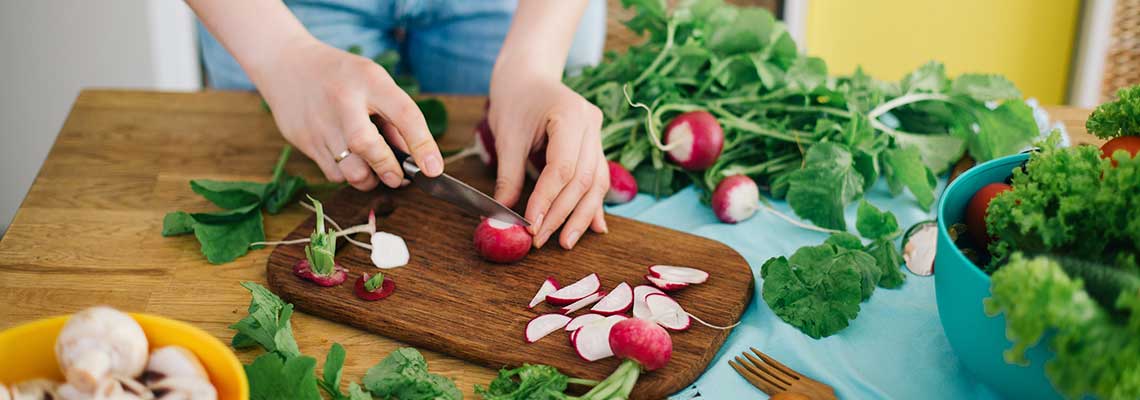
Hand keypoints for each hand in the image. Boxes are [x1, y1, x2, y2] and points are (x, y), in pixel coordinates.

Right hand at [253, 37, 442, 189]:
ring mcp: (319, 123)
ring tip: (375, 171)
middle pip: (367, 146)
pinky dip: (348, 175)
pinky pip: (333, 174)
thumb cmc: (342, 76)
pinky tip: (351, 162)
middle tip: (399, 177)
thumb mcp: (374, 82)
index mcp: (369, 80)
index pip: (404, 115)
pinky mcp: (303, 140)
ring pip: (350, 170)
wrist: (286, 64)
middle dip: (389, 169)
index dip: (424, 146)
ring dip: (370, 179)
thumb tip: (416, 157)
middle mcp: (343, 101)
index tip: (434, 170)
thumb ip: (395, 117)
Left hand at [489, 76, 608, 248]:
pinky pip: (598, 179)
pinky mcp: (596, 146)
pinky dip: (593, 204)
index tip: (530, 225)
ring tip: (566, 242)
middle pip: (583, 180)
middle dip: (562, 214)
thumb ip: (507, 177)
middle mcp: (592, 124)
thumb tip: (501, 216)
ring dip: (581, 216)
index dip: (547, 200)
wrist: (528, 75)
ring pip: (596, 183)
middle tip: (541, 240)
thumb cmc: (515, 99)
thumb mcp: (507, 136)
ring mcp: (598, 135)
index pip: (563, 167)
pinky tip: (594, 228)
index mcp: (571, 114)